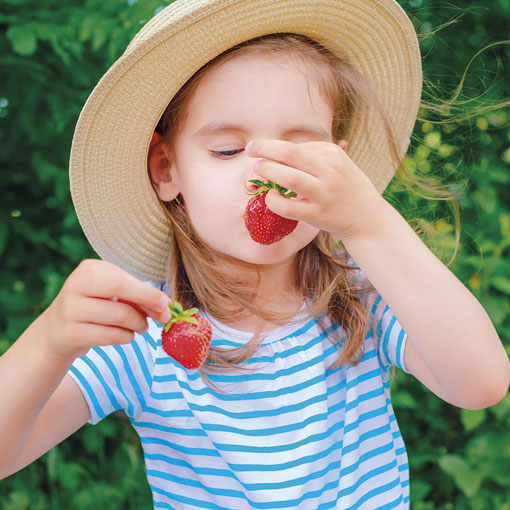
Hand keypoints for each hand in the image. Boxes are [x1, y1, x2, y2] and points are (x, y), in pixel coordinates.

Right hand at [40, 259, 171, 361]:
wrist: (56, 332)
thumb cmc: (95, 308)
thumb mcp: (111, 294)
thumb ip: (136, 295)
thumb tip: (165, 307)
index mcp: (88, 270)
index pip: (122, 278)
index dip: (148, 292)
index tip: (166, 304)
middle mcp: (75, 285)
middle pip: (118, 288)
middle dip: (146, 303)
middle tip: (163, 316)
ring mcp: (70, 310)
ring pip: (119, 316)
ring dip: (138, 325)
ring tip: (141, 327)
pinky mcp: (71, 334)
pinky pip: (111, 336)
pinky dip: (126, 337)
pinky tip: (126, 335)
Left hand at [246, 139, 384, 239]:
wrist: (367, 217)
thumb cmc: (345, 187)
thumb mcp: (336, 164)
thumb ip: (311, 157)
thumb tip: (275, 151)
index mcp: (333, 154)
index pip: (296, 147)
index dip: (273, 146)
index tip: (258, 148)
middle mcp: (330, 171)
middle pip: (291, 154)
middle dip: (265, 149)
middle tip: (250, 150)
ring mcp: (324, 193)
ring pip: (289, 178)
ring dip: (268, 171)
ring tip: (258, 170)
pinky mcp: (318, 214)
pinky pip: (289, 207)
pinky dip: (274, 201)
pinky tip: (269, 198)